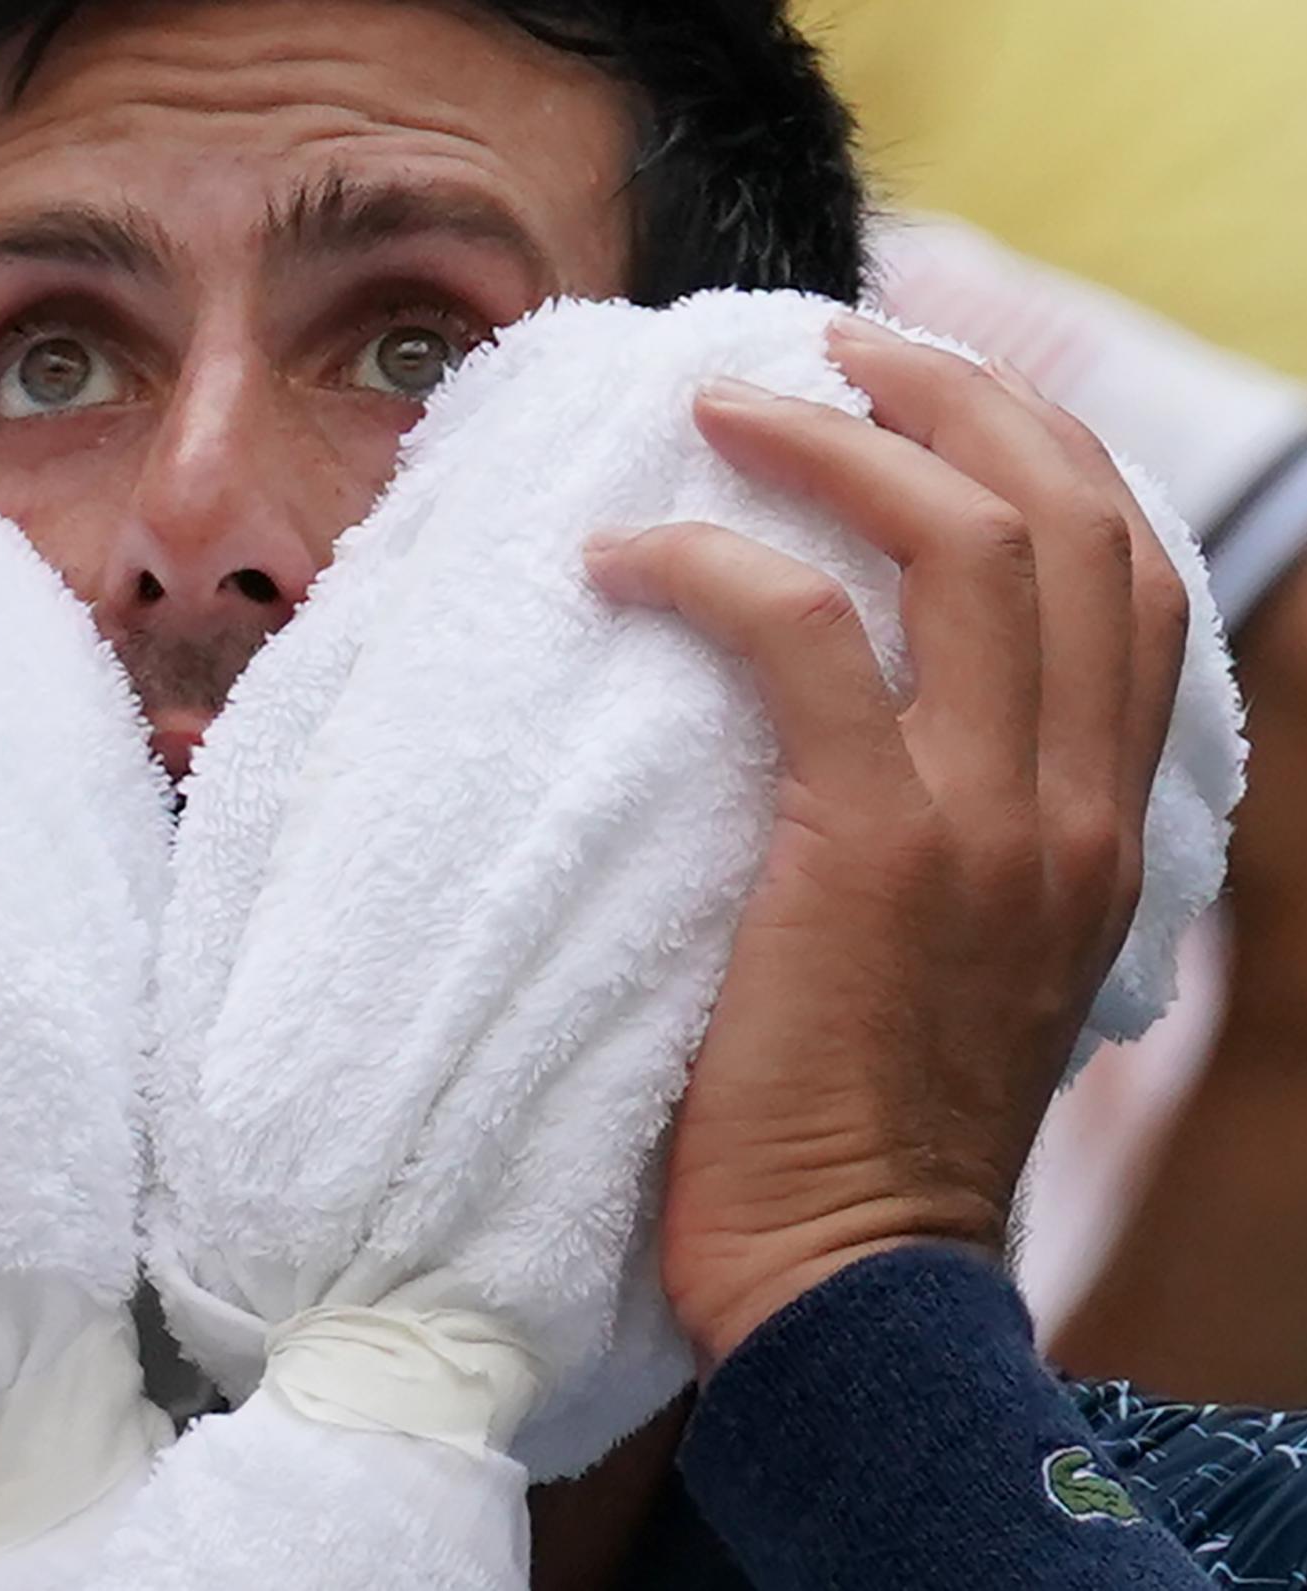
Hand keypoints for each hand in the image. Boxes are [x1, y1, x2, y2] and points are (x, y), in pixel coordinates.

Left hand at [585, 318, 1189, 1369]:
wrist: (855, 1282)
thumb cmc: (873, 1128)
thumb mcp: (972, 962)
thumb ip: (972, 836)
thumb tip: (873, 719)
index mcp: (1110, 820)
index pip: (1132, 572)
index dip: (1044, 449)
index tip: (934, 393)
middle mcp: (1077, 802)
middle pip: (1066, 516)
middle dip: (956, 397)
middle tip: (834, 348)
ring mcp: (988, 822)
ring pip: (960, 545)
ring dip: (837, 445)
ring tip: (724, 404)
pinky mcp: (867, 850)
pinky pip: (800, 636)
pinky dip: (710, 569)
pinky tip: (622, 562)